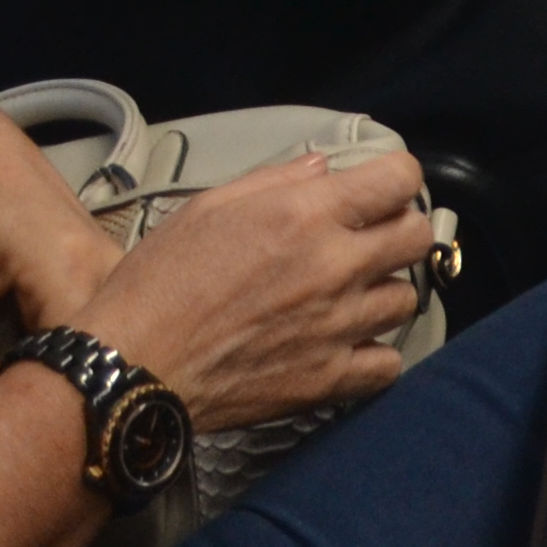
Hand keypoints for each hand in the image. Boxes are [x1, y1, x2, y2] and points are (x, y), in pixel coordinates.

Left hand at [0, 88, 123, 401]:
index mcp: (70, 267)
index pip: (65, 363)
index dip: (14, 389)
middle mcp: (112, 274)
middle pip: (89, 363)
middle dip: (29, 385)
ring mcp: (121, 278)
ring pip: (97, 353)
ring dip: (45, 370)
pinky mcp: (117, 282)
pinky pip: (98, 336)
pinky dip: (57, 353)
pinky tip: (18, 345)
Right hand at [67, 149, 433, 431]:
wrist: (130, 368)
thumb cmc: (156, 285)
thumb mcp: (207, 209)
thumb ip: (275, 181)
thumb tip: (322, 167)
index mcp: (305, 215)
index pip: (400, 179)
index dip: (394, 179)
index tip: (380, 190)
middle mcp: (333, 267)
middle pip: (416, 237)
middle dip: (397, 231)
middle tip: (366, 241)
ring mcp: (336, 326)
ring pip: (404, 300)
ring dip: (382, 293)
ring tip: (346, 297)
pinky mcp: (327, 379)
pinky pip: (387, 364)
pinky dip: (374, 355)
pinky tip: (346, 345)